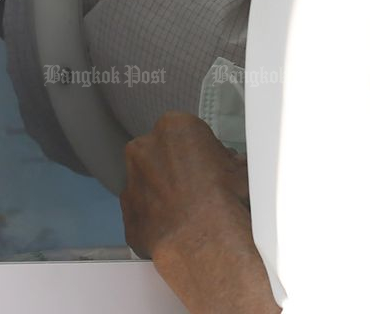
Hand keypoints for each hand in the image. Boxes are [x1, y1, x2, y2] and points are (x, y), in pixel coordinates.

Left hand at [121, 113, 277, 313]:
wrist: (206, 241)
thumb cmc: (225, 200)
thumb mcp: (241, 170)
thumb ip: (230, 162)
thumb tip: (234, 166)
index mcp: (173, 128)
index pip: (185, 133)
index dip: (200, 152)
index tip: (210, 167)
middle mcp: (144, 149)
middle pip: (160, 154)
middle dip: (175, 169)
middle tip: (198, 190)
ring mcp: (131, 183)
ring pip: (148, 184)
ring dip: (163, 194)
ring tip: (189, 214)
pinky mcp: (128, 216)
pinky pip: (143, 215)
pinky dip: (156, 221)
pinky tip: (177, 232)